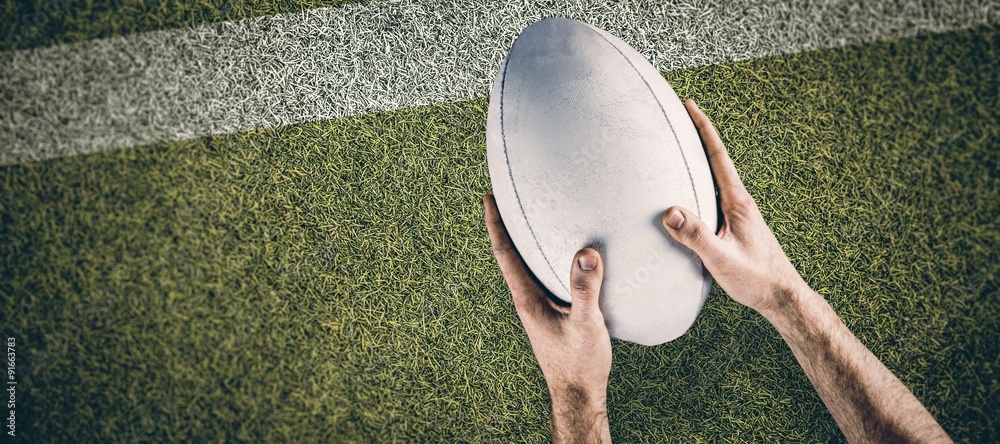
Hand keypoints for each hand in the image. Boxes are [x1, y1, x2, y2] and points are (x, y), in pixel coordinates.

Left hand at [483, 192, 611, 442]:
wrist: (578, 394)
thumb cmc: (579, 363)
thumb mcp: (586, 325)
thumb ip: (585, 290)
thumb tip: (586, 253)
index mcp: (527, 299)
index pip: (505, 253)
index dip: (495, 223)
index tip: (489, 196)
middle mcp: (527, 299)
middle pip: (510, 253)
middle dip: (506, 223)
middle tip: (507, 192)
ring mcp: (538, 306)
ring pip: (525, 265)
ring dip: (525, 239)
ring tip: (532, 212)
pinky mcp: (551, 312)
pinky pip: (543, 275)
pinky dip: (545, 256)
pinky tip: (562, 251)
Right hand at [660, 99, 807, 314]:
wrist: (783, 297)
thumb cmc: (757, 280)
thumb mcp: (722, 259)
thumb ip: (697, 236)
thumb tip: (670, 212)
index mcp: (738, 203)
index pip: (718, 157)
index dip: (704, 129)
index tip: (690, 105)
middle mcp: (740, 203)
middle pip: (716, 161)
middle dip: (698, 137)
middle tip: (679, 116)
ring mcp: (739, 215)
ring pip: (715, 179)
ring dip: (699, 161)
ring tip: (678, 148)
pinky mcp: (736, 227)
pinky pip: (713, 197)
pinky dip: (699, 184)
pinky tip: (689, 194)